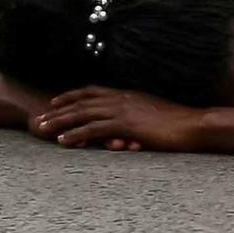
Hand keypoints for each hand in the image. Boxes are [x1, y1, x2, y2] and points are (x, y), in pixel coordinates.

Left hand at [30, 87, 202, 151]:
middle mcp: (122, 99)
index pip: (93, 91)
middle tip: (39, 118)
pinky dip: (77, 134)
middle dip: (59, 110)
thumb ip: (137, 114)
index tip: (55, 101)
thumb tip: (125, 125)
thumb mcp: (154, 113)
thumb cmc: (179, 122)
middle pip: (82, 102)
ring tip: (42, 129)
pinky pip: (95, 129)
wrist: (193, 124)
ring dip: (60, 122)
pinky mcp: (126, 125)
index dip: (72, 96)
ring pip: (83, 114)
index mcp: (128, 94)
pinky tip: (63, 141)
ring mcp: (123, 110)